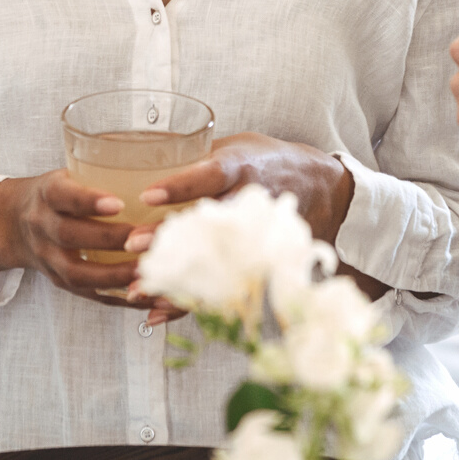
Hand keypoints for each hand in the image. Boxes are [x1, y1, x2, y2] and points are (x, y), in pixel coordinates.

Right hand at [0, 170, 146, 307]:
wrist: (15, 224)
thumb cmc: (56, 195)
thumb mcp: (68, 174)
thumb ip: (100, 171)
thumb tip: (156, 154)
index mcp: (47, 195)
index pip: (64, 196)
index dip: (89, 200)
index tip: (119, 203)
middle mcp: (42, 227)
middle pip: (70, 236)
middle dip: (109, 240)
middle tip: (144, 239)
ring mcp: (49, 259)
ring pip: (78, 273)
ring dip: (115, 276)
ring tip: (148, 272)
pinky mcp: (61, 283)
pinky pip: (90, 295)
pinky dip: (120, 299)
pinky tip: (147, 297)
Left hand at [126, 134, 358, 322]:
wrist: (325, 189)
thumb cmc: (270, 162)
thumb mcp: (239, 147)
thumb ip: (198, 156)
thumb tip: (145, 157)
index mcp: (243, 169)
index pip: (210, 176)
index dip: (180, 186)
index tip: (147, 196)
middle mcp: (251, 203)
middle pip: (208, 223)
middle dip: (169, 237)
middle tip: (133, 246)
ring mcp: (257, 237)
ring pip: (213, 260)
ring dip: (175, 275)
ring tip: (138, 287)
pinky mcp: (258, 262)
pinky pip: (221, 287)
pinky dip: (188, 303)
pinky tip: (156, 312)